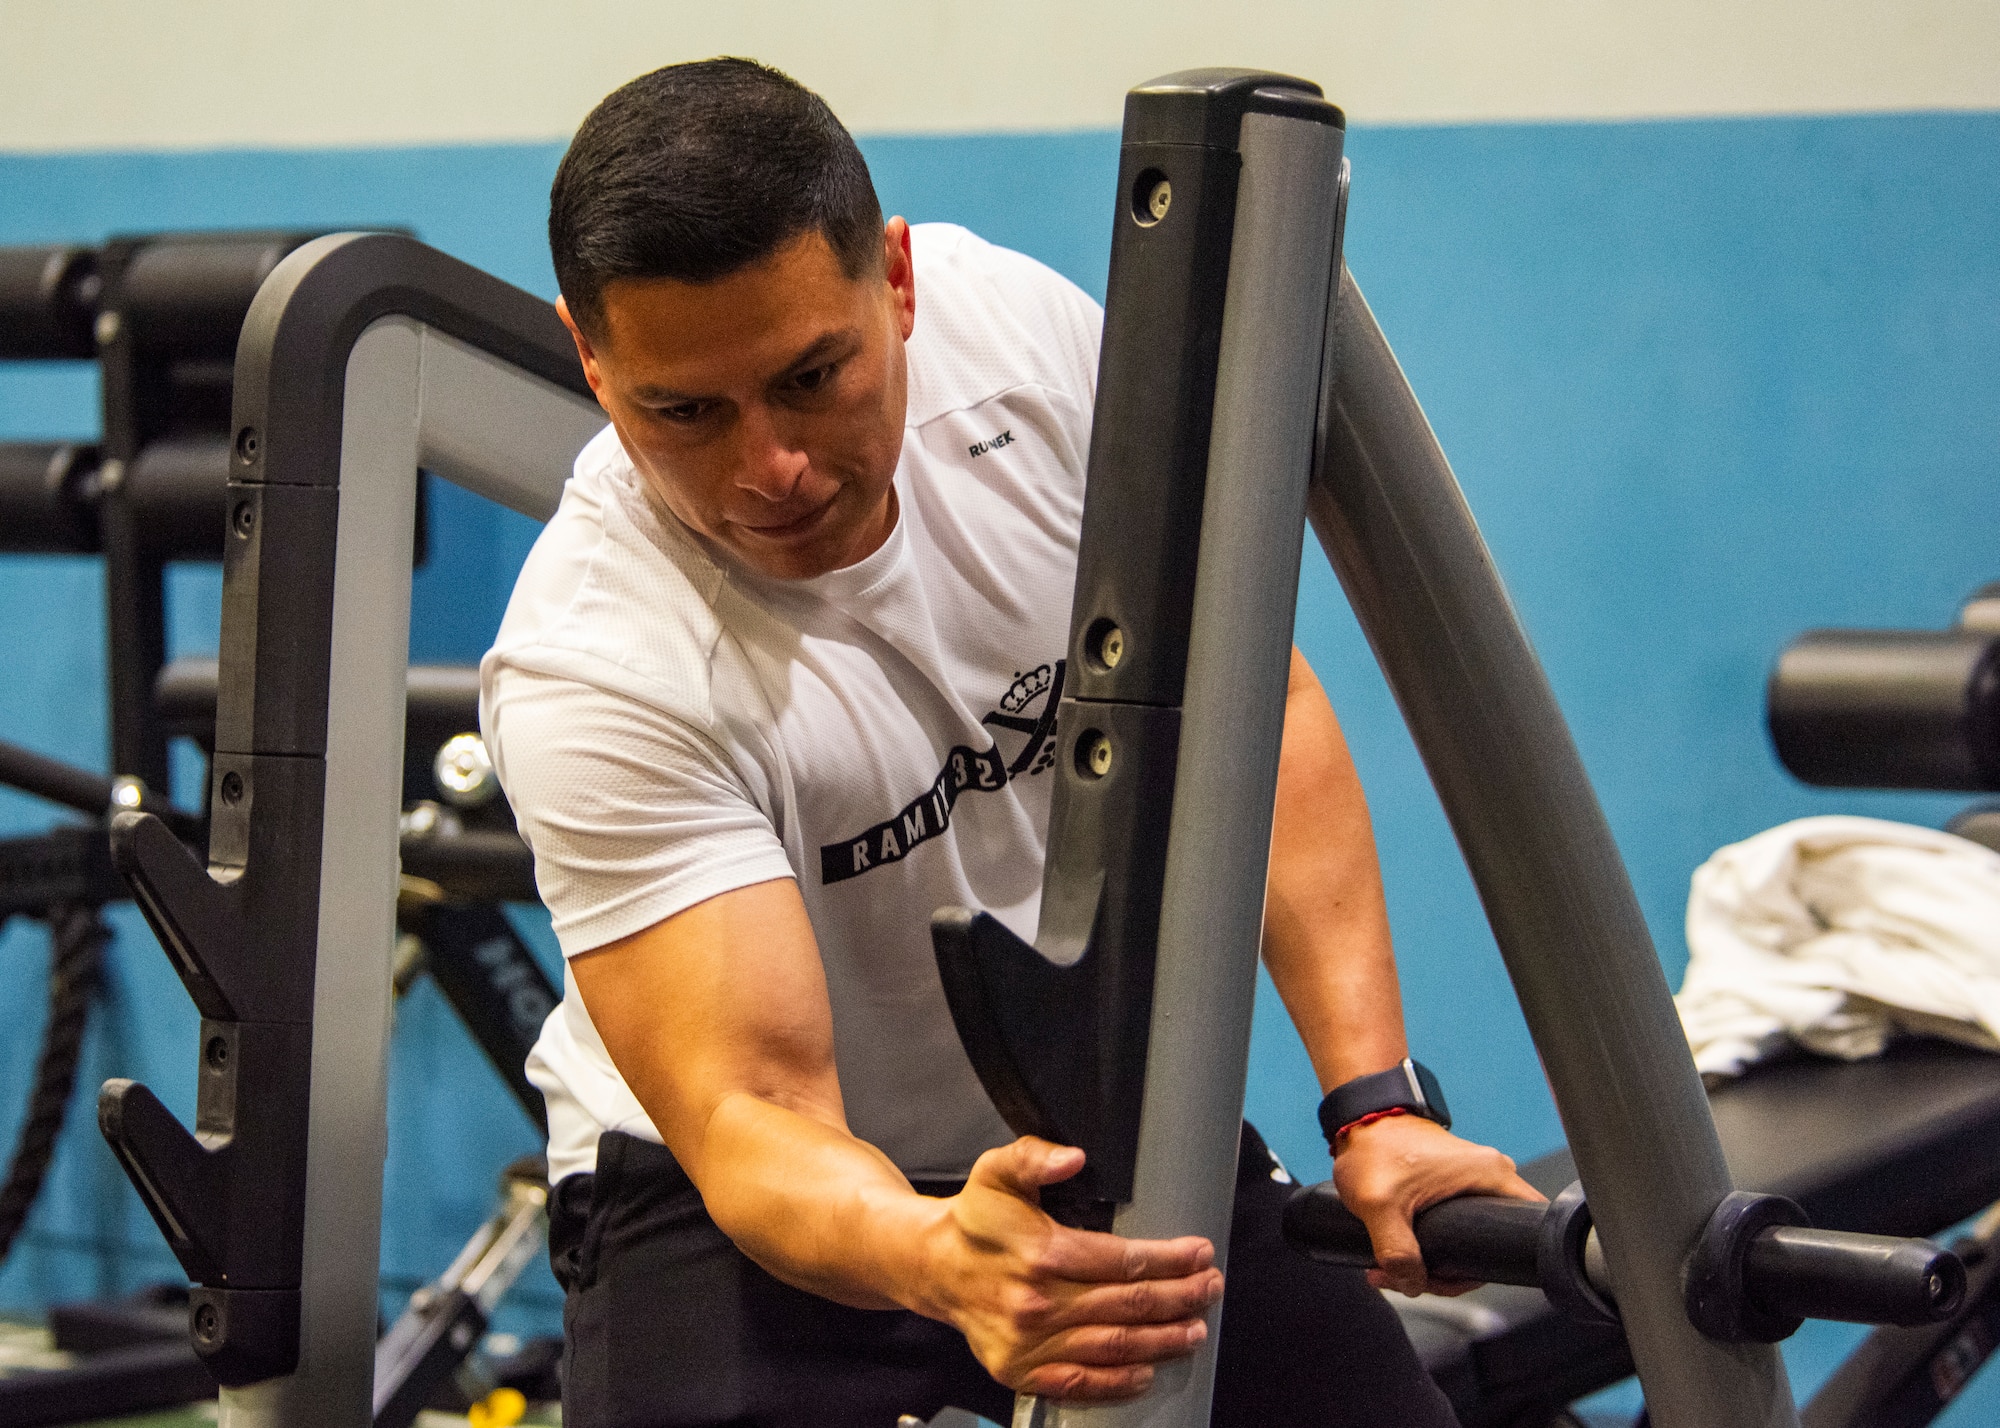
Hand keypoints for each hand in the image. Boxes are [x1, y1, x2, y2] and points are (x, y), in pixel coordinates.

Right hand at [911, 1137, 1223, 1401]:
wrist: (933, 1266)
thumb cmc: (975, 1218)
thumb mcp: (998, 1170)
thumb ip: (1034, 1157)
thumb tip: (1074, 1158)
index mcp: (1041, 1254)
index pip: (1123, 1260)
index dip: (1170, 1258)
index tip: (1200, 1253)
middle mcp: (1038, 1304)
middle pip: (1127, 1305)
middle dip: (1179, 1297)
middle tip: (1209, 1287)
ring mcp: (1029, 1344)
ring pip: (1112, 1346)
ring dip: (1162, 1340)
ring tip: (1194, 1328)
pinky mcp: (1019, 1371)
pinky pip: (1079, 1383)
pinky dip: (1117, 1381)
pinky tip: (1146, 1370)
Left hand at [1332, 1115, 1542, 1297]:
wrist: (1359, 1119)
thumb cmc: (1375, 1147)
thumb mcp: (1380, 1204)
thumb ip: (1396, 1251)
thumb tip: (1414, 1284)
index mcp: (1492, 1175)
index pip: (1525, 1234)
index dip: (1487, 1269)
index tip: (1446, 1276)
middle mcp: (1491, 1176)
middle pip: (1489, 1247)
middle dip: (1447, 1274)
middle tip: (1409, 1277)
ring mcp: (1474, 1181)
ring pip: (1468, 1241)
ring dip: (1432, 1262)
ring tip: (1392, 1267)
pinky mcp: (1455, 1185)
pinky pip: (1456, 1228)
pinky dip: (1430, 1245)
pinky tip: (1401, 1253)